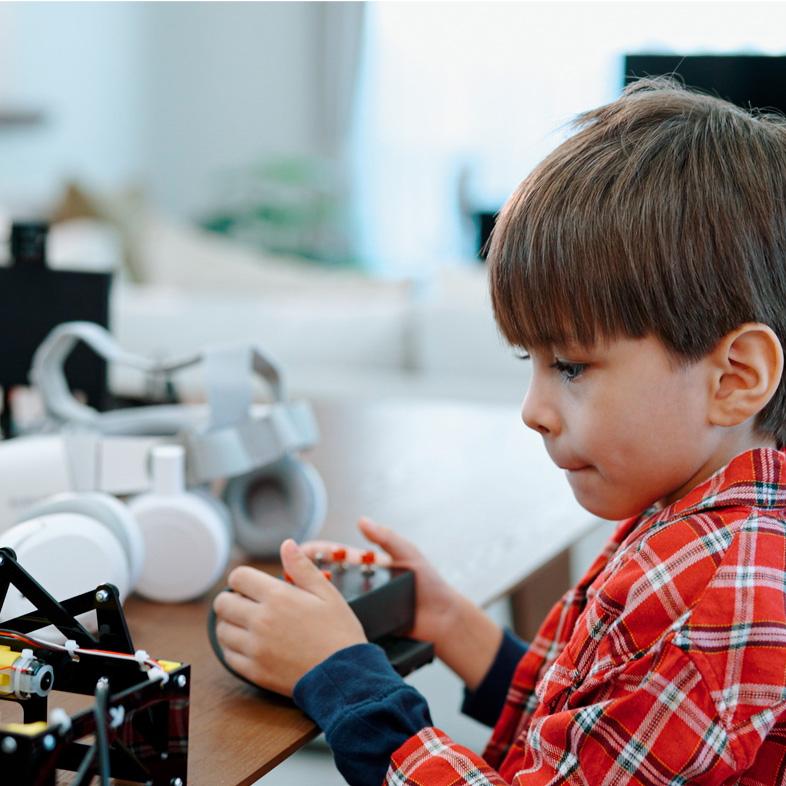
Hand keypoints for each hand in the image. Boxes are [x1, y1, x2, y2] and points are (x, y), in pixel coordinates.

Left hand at [212, 539, 366, 696]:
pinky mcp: (254, 671)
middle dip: (232, 598)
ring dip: (230, 623)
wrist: (345, 675)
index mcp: (278, 597)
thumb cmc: (339, 631)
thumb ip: (302, 567)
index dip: (243, 578)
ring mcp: (255, 648)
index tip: (252, 585)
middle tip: (248, 603)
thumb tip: (286, 544)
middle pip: (223, 603)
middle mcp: (260, 621)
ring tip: (248, 624)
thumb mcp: (327, 593)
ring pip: (221, 630)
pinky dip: (233, 647)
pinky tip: (249, 644)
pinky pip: (228, 655)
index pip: (238, 577)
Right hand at [301, 517, 463, 656]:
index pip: (335, 555)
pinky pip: (341, 619)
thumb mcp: (408, 555)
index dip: (315, 552)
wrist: (444, 620)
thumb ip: (386, 538)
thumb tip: (361, 520)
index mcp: (368, 565)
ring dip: (311, 596)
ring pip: (329, 599)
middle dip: (304, 573)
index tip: (296, 550)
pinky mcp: (364, 623)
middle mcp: (360, 584)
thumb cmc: (429, 585)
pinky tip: (311, 618)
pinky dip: (325, 616)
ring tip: (293, 595)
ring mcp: (361, 604)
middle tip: (287, 575)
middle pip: (325, 576)